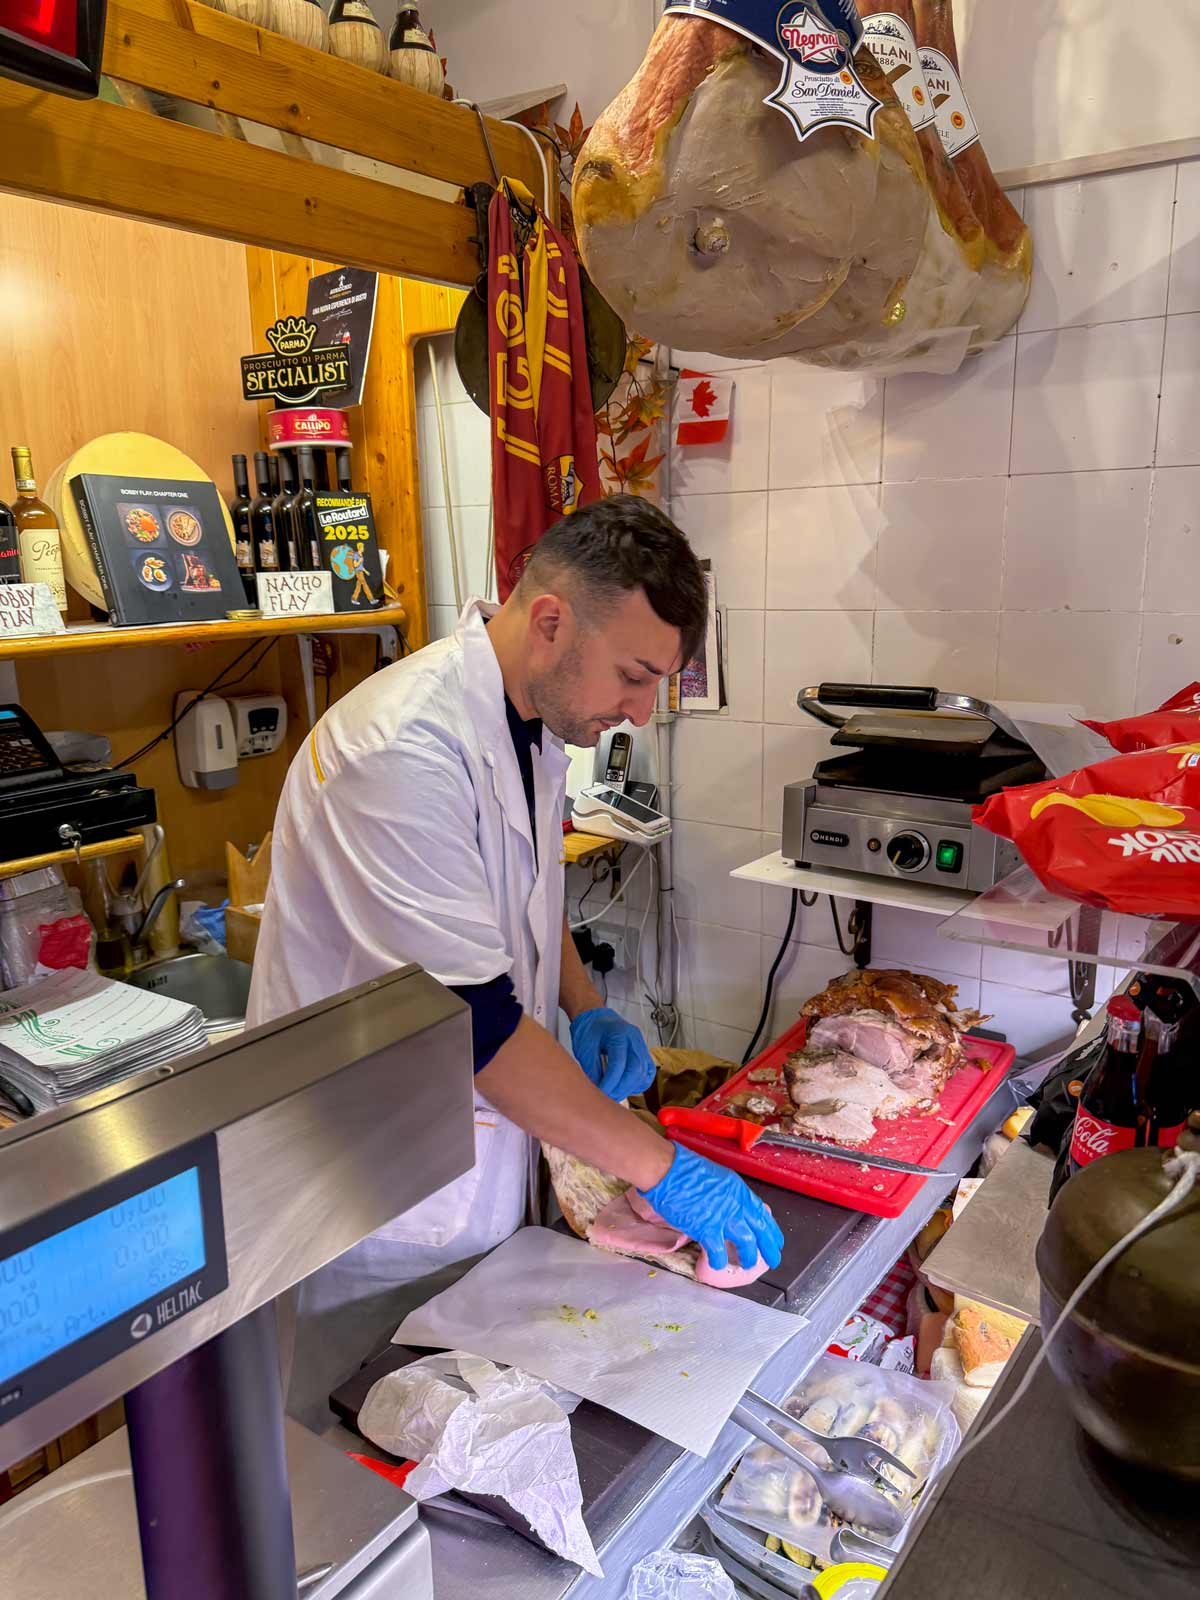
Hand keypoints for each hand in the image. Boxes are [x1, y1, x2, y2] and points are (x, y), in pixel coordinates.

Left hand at [569, 1006, 656, 1101]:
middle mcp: (634, 1039)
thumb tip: (599, 1091)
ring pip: (644, 1073)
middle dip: (622, 1088)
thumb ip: (592, 1070)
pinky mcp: (643, 1053)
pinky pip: (647, 1072)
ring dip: (630, 1087)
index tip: (601, 1093)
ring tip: (614, 1093)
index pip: (618, 1063)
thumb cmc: (589, 1030)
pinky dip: (638, 1083)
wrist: (596, 1018)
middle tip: (608, 1097)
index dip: (610, 1082)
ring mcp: (641, 1046)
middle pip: (636, 1070)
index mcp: (618, 1034)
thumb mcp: (584, 1049)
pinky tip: (626, 1087)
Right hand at [640, 1146, 783, 1271]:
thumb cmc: (686, 1169)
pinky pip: (719, 1252)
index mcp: (739, 1191)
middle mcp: (737, 1205)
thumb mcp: (718, 1177)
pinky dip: (719, 1261)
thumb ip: (728, 1195)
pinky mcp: (706, 1229)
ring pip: (746, 1244)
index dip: (772, 1230)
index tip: (776, 1241)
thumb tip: (731, 1207)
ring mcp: (723, 1218)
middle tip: (772, 1261)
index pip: (763, 1214)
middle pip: (760, 1231)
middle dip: (768, 1249)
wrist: (668, 1170)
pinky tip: (717, 1264)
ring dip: (748, 1257)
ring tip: (746, 1265)